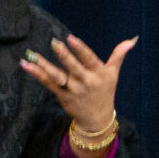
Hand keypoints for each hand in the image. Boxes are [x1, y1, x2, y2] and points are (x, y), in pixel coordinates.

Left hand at [19, 34, 138, 127]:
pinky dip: (37, 74)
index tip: (71, 38)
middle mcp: (85, 82)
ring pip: (57, 76)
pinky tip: (26, 65)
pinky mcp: (62, 95)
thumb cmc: (104, 92)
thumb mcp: (113, 73)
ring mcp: (72, 90)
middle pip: (73, 67)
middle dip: (64, 56)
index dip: (80, 49)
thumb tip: (131, 40)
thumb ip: (119, 55)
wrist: (96, 119)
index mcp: (98, 74)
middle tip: (54, 43)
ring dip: (44, 66)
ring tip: (32, 56)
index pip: (89, 59)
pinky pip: (48, 83)